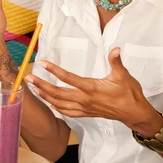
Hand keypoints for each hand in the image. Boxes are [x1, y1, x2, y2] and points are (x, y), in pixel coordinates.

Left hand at [26, 47, 162, 136]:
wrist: (134, 113)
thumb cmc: (129, 94)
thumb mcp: (124, 75)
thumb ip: (116, 61)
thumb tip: (116, 48)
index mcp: (91, 88)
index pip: (68, 78)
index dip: (54, 70)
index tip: (42, 63)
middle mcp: (85, 100)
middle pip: (58, 93)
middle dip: (41, 85)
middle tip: (28, 78)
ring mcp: (84, 108)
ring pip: (59, 104)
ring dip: (45, 96)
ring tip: (34, 89)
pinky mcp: (86, 114)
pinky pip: (67, 112)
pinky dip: (55, 107)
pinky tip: (50, 102)